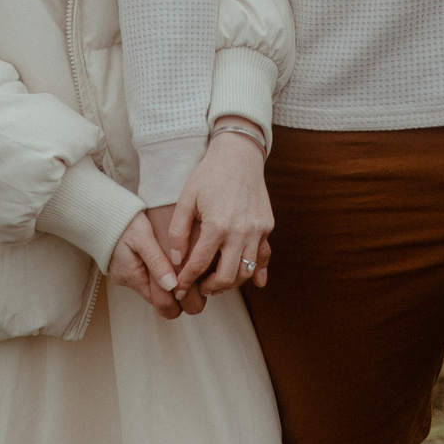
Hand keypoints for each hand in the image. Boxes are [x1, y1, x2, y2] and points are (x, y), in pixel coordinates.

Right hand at [108, 212, 184, 318]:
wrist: (102, 209)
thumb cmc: (124, 220)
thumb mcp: (143, 238)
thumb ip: (157, 262)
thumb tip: (171, 286)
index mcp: (132, 276)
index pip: (160, 301)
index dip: (177, 299)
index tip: (194, 293)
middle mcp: (126, 280)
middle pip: (156, 296)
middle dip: (173, 292)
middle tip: (193, 282)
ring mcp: (124, 275)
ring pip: (150, 286)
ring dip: (164, 281)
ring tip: (181, 269)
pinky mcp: (124, 267)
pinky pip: (143, 276)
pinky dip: (155, 272)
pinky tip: (164, 262)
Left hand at [161, 119, 275, 296]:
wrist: (239, 154)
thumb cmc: (209, 175)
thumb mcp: (186, 198)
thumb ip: (179, 231)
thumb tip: (177, 260)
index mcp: (217, 225)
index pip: (199, 265)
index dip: (186, 281)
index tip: (178, 288)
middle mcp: (240, 231)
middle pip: (227, 277)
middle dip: (210, 288)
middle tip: (198, 288)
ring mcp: (257, 230)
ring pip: (247, 271)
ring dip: (231, 283)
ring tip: (217, 283)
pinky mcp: (267, 226)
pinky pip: (264, 256)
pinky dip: (259, 272)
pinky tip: (255, 282)